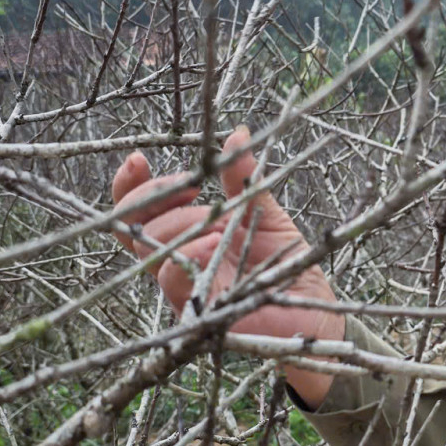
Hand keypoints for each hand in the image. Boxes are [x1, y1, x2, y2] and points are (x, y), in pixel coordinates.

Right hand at [111, 126, 345, 405]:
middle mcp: (179, 260)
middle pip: (134, 227)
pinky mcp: (198, 310)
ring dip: (175, 224)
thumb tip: (238, 132)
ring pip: (149, 250)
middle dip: (154, 197)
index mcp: (189, 235)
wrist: (315, 312)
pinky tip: (213, 242)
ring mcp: (186, 286)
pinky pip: (174, 280)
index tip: (137, 159)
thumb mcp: (267, 215)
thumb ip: (244, 180)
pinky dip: (189, 254)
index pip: (139, 211)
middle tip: (190, 186)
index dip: (130, 186)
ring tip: (215, 221)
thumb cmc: (289, 267)